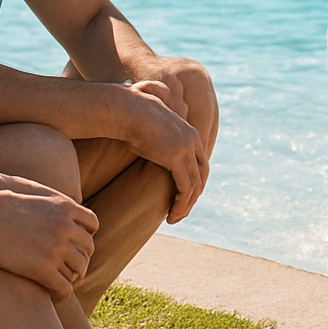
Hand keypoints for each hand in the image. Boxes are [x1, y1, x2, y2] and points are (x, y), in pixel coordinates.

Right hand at [0, 184, 97, 302]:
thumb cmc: (4, 205)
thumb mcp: (36, 196)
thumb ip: (55, 204)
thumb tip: (64, 210)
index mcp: (66, 207)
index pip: (92, 225)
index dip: (86, 237)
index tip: (77, 246)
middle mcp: (65, 227)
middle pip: (87, 249)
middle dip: (80, 260)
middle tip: (72, 270)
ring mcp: (56, 248)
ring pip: (78, 270)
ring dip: (73, 278)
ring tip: (63, 283)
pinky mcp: (43, 268)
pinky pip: (64, 288)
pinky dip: (62, 294)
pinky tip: (55, 296)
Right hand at [122, 80, 209, 223]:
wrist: (125, 110)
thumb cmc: (130, 115)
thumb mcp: (150, 126)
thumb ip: (158, 133)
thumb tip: (148, 136)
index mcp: (189, 132)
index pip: (199, 162)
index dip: (194, 180)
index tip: (182, 195)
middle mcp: (192, 140)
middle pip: (202, 175)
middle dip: (193, 196)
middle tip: (180, 211)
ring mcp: (186, 149)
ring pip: (195, 185)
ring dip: (186, 205)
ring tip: (174, 218)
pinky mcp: (176, 158)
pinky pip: (185, 188)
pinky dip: (181, 204)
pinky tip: (172, 214)